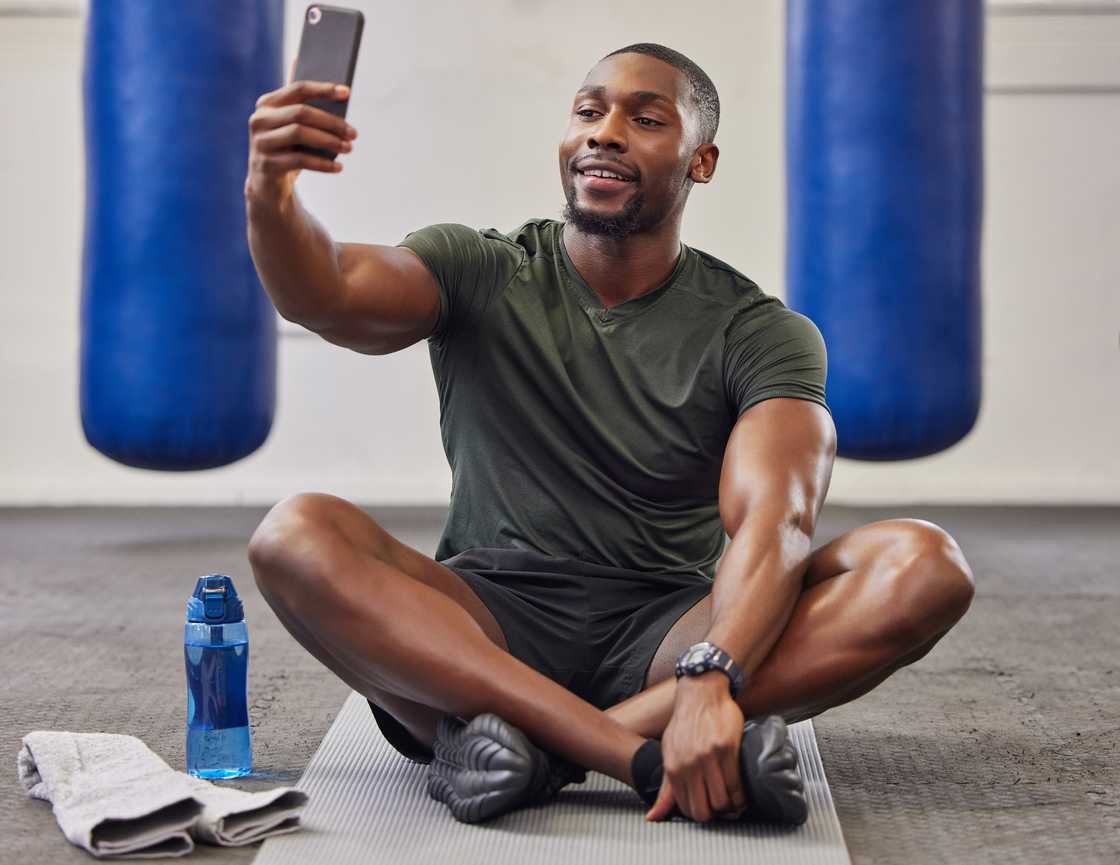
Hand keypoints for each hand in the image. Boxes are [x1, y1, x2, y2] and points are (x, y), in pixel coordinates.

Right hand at [244, 55, 357, 203]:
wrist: (267, 184)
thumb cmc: (287, 150)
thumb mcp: (295, 129)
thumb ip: (309, 111)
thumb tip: (341, 95)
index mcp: (267, 104)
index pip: (298, 89)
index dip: (323, 89)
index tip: (347, 93)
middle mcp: (260, 120)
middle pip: (300, 113)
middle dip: (331, 122)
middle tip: (353, 133)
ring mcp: (261, 142)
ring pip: (299, 133)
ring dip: (329, 141)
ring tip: (348, 148)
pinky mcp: (267, 164)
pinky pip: (300, 160)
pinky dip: (322, 164)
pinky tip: (338, 167)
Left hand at [645, 673, 747, 822]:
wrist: (702, 693)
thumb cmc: (685, 725)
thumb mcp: (669, 754)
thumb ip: (665, 789)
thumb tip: (653, 818)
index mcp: (673, 767)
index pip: (687, 809)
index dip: (700, 814)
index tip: (708, 810)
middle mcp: (689, 764)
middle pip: (705, 810)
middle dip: (715, 814)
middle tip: (722, 808)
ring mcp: (708, 757)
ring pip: (723, 801)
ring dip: (730, 806)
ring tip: (733, 800)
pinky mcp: (727, 748)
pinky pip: (736, 784)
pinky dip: (741, 795)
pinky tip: (741, 792)